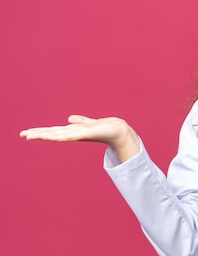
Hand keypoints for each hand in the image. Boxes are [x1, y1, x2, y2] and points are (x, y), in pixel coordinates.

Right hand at [20, 115, 140, 162]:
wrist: (119, 131)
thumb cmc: (105, 128)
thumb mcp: (89, 123)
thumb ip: (80, 121)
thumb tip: (70, 119)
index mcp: (73, 131)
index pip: (53, 131)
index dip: (40, 132)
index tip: (26, 133)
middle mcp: (74, 134)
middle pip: (51, 133)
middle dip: (37, 134)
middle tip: (21, 135)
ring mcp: (78, 135)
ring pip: (57, 135)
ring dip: (43, 135)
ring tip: (29, 136)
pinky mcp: (86, 134)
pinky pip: (70, 135)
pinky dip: (60, 136)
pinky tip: (52, 137)